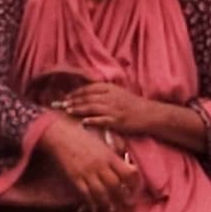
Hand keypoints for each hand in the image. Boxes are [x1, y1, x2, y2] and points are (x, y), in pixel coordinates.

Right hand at [42, 122, 148, 211]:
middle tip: (126, 203)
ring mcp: (87, 172)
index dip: (134, 183)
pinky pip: (85, 193)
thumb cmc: (82, 137)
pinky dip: (91, 202)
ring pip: (101, 192)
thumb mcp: (102, 143)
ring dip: (108, 203)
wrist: (60, 135)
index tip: (134, 189)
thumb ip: (114, 155)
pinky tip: (95, 207)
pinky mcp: (74, 177)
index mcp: (109, 156)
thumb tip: (126, 166)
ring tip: (112, 209)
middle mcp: (100, 165)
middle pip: (115, 185)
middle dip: (122, 197)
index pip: (128, 172)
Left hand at [57, 81, 175, 139]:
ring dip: (78, 109)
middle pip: (87, 98)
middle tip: (60, 105)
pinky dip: (92, 121)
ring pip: (91, 108)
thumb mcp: (118, 92)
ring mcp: (113, 109)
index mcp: (110, 89)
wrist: (149, 114)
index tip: (66, 97)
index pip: (88, 89)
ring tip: (67, 111)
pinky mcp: (117, 121)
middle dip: (72, 101)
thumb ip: (103, 92)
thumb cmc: (133, 104)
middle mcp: (110, 97)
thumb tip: (86, 94)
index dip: (75, 93)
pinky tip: (83, 122)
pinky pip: (101, 120)